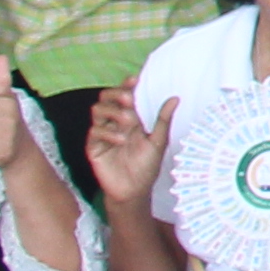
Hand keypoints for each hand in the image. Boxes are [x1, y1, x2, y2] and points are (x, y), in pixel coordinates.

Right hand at [84, 88, 169, 207]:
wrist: (134, 191)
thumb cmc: (146, 166)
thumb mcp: (158, 142)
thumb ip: (163, 120)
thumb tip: (175, 98)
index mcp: (130, 119)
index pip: (124, 95)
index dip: (126, 85)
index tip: (135, 79)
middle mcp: (114, 123)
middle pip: (105, 98)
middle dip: (115, 94)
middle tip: (129, 99)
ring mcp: (103, 134)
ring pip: (97, 110)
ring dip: (112, 112)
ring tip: (128, 122)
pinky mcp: (94, 147)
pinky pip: (94, 132)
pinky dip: (107, 132)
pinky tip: (120, 139)